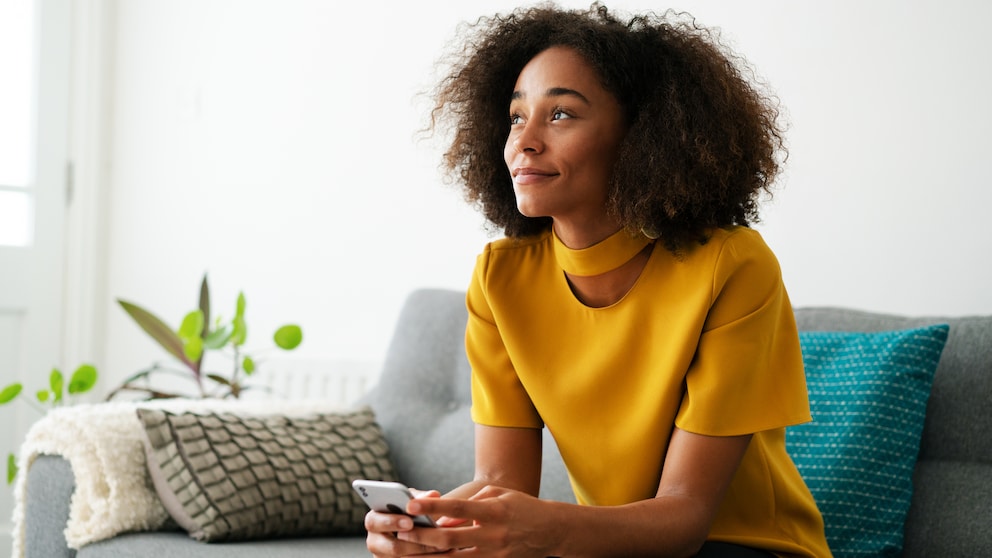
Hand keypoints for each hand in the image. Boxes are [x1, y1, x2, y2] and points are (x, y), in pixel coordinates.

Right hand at [365, 489, 449, 556]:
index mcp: (374, 520)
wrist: (415, 531)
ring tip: (443, 545)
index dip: (391, 522)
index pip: (373, 521)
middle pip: (390, 547)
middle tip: (430, 536)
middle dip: (413, 542)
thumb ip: (421, 498)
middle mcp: (375, 541)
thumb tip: (433, 495)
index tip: (410, 522)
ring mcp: (384, 557)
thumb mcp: (413, 502)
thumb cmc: (410, 512)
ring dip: (424, 552)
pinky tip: (442, 551)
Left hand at [397, 485, 559, 556]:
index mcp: (494, 511)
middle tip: (402, 532)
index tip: (412, 505)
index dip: (433, 508)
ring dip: (428, 557)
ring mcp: (494, 555)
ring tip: (407, 552)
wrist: (551, 531)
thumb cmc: (521, 507)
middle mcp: (493, 535)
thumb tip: (442, 521)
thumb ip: (469, 504)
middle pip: (450, 540)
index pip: (458, 508)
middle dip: (422, 537)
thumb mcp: (497, 495)